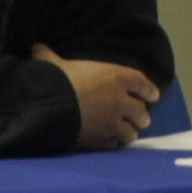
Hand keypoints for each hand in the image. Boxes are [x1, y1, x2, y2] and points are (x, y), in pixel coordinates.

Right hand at [34, 47, 158, 149]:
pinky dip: (114, 144)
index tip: (154, 95)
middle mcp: (120, 100)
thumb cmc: (56, 79)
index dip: (148, 89)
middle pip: (139, 110)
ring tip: (129, 134)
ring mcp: (113, 123)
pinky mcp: (102, 140)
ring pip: (130, 131)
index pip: (140, 82)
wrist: (51, 108)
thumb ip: (49, 55)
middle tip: (142, 119)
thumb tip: (37, 47)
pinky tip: (112, 143)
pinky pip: (114, 145)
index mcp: (114, 77)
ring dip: (130, 132)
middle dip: (141, 115)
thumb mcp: (52, 63)